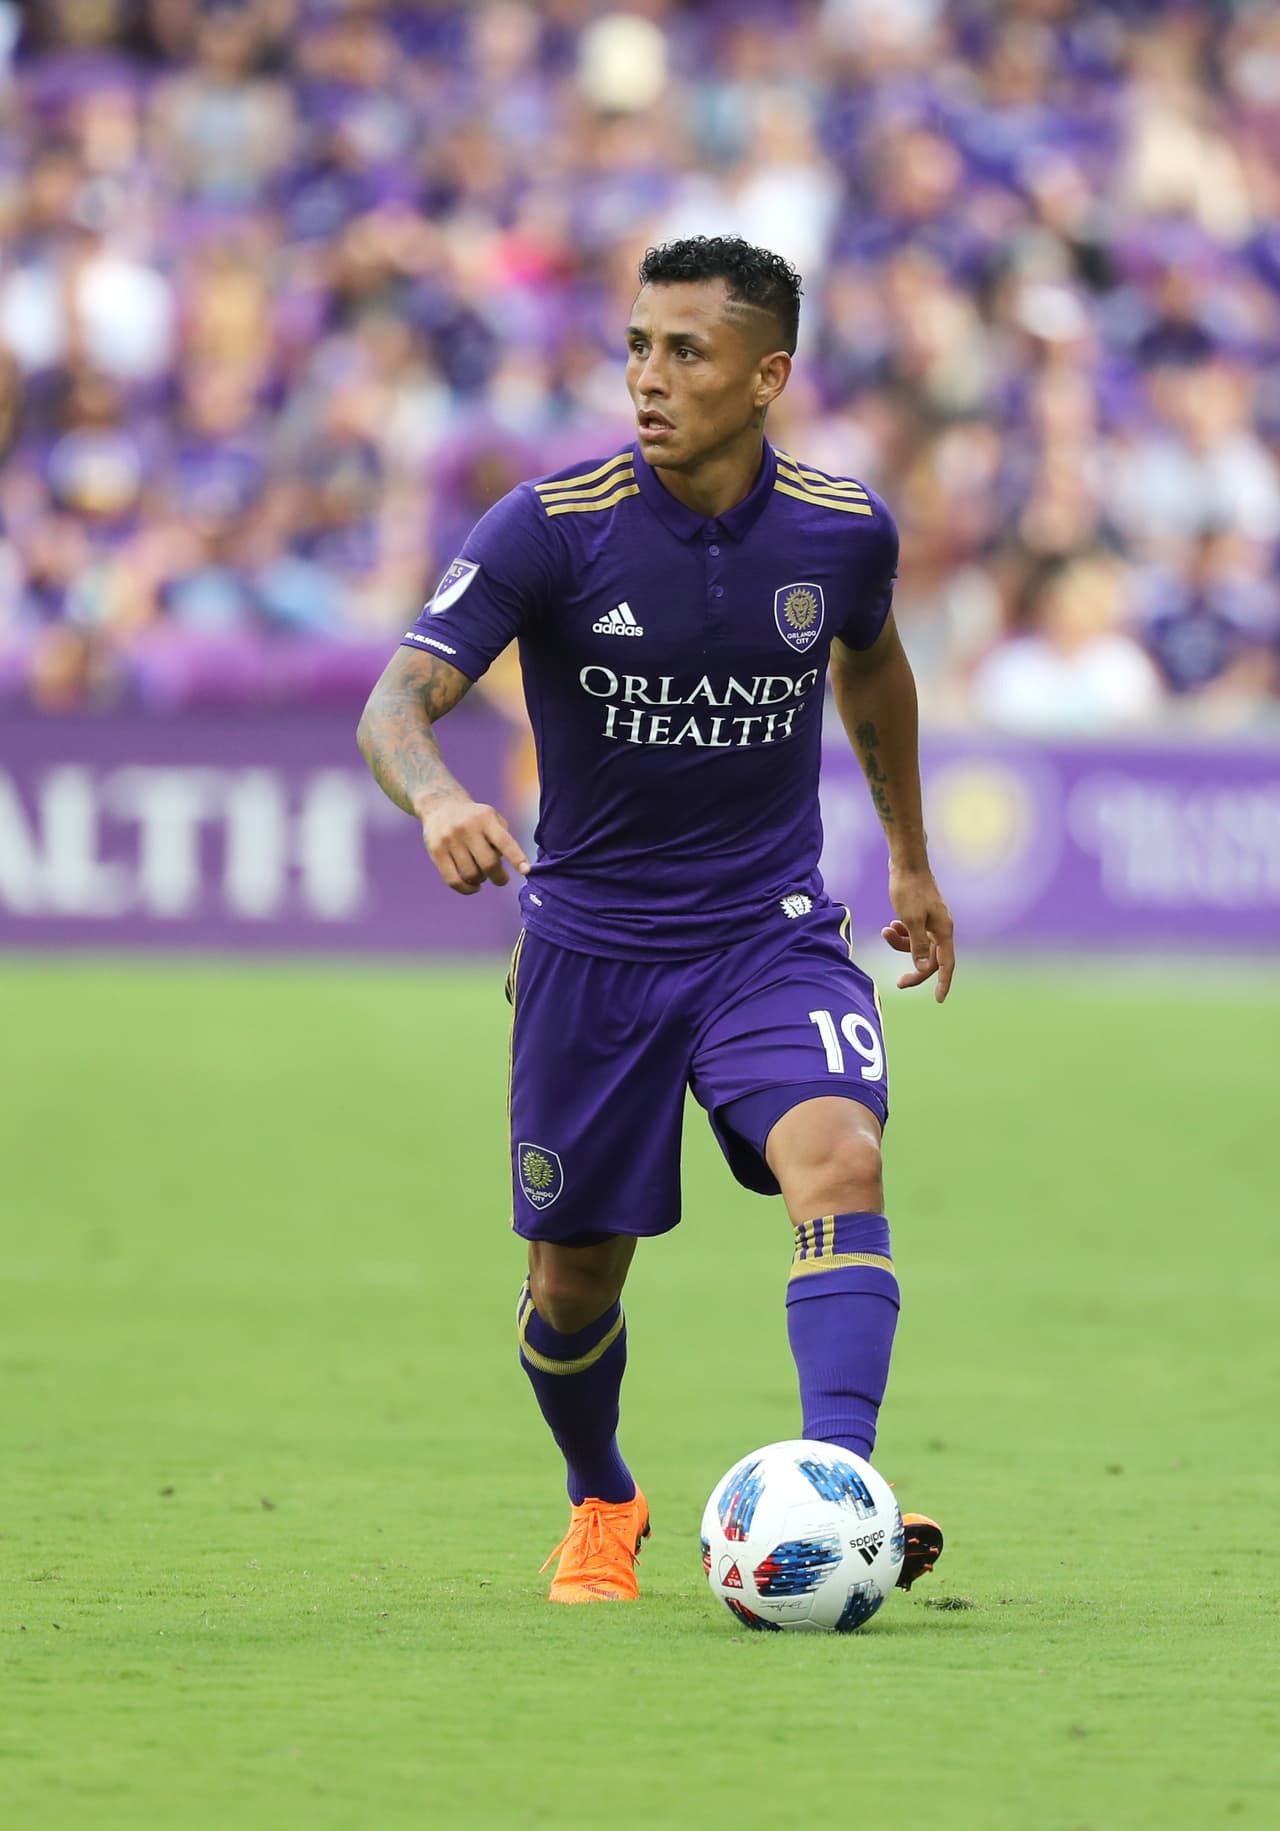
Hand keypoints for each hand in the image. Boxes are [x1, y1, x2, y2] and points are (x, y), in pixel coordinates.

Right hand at [418, 794, 530, 895]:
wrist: (439, 806)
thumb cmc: (474, 818)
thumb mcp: (491, 817)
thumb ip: (504, 837)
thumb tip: (513, 864)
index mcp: (485, 818)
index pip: (504, 841)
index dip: (516, 857)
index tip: (526, 871)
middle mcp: (467, 828)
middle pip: (488, 863)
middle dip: (499, 877)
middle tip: (502, 879)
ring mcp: (450, 840)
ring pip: (472, 874)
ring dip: (481, 880)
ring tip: (482, 875)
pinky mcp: (436, 852)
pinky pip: (453, 881)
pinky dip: (467, 889)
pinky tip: (473, 887)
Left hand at [882, 866, 954, 1001]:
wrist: (906, 862)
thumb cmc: (908, 889)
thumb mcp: (910, 920)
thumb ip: (917, 946)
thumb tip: (924, 968)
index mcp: (944, 930)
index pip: (946, 963)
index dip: (943, 983)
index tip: (938, 1000)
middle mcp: (942, 927)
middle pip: (931, 958)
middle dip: (914, 968)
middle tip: (899, 983)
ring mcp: (932, 921)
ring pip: (919, 945)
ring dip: (901, 944)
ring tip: (886, 932)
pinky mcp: (922, 915)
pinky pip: (914, 933)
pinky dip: (901, 934)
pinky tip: (891, 926)